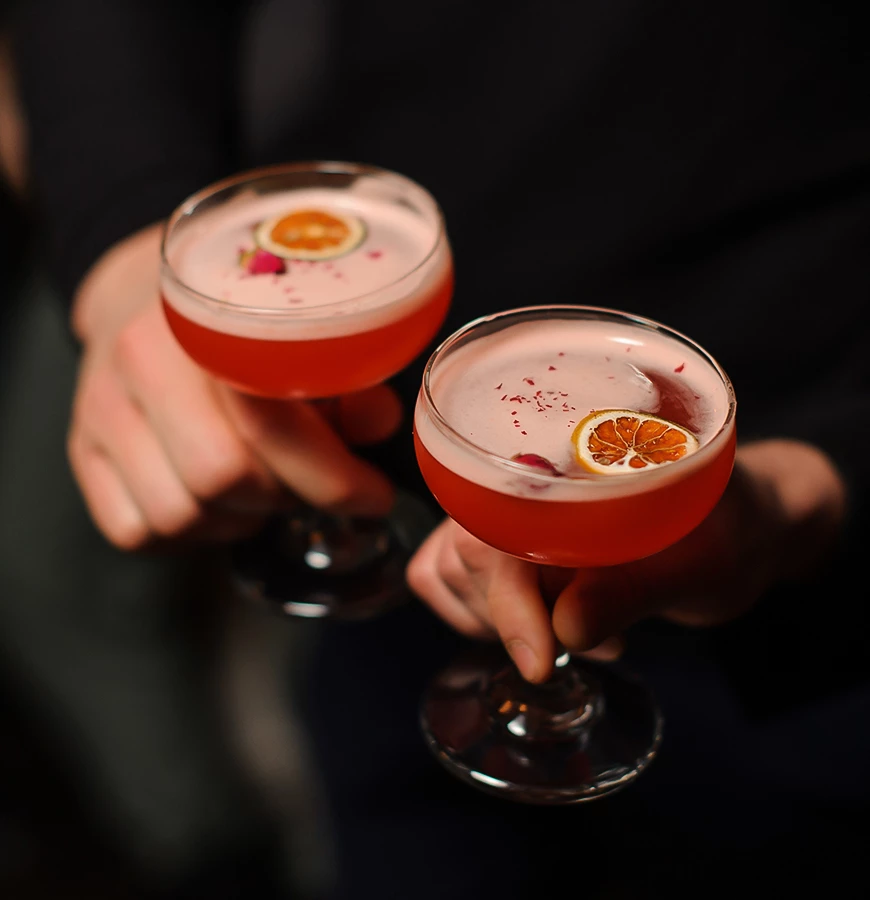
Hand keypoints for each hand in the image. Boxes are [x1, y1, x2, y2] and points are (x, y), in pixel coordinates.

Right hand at [68, 223, 401, 549]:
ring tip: (260, 487)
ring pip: (178, 515)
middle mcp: (142, 360)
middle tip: (308, 483)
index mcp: (206, 322)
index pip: (270, 426)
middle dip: (284, 496)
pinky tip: (212, 502)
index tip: (373, 496)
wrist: (138, 294)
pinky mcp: (81, 450)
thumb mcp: (305, 332)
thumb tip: (378, 424)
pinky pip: (134, 531)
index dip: (334, 479)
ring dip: (236, 520)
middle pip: (223, 478)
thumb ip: (348, 377)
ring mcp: (102, 409)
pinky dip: (186, 533)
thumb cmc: (236, 321)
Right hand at [407, 440, 845, 682]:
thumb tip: (566, 627)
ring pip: (449, 564)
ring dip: (502, 618)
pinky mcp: (503, 534)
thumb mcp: (701, 565)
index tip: (541, 660)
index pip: (502, 522)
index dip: (510, 595)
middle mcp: (530, 471)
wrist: (744, 527)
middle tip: (597, 642)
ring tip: (585, 633)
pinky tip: (538, 624)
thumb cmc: (735, 531)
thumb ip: (635, 590)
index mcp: (575, 454)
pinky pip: (446, 572)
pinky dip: (476, 610)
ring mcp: (509, 503)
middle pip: (467, 548)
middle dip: (516, 616)